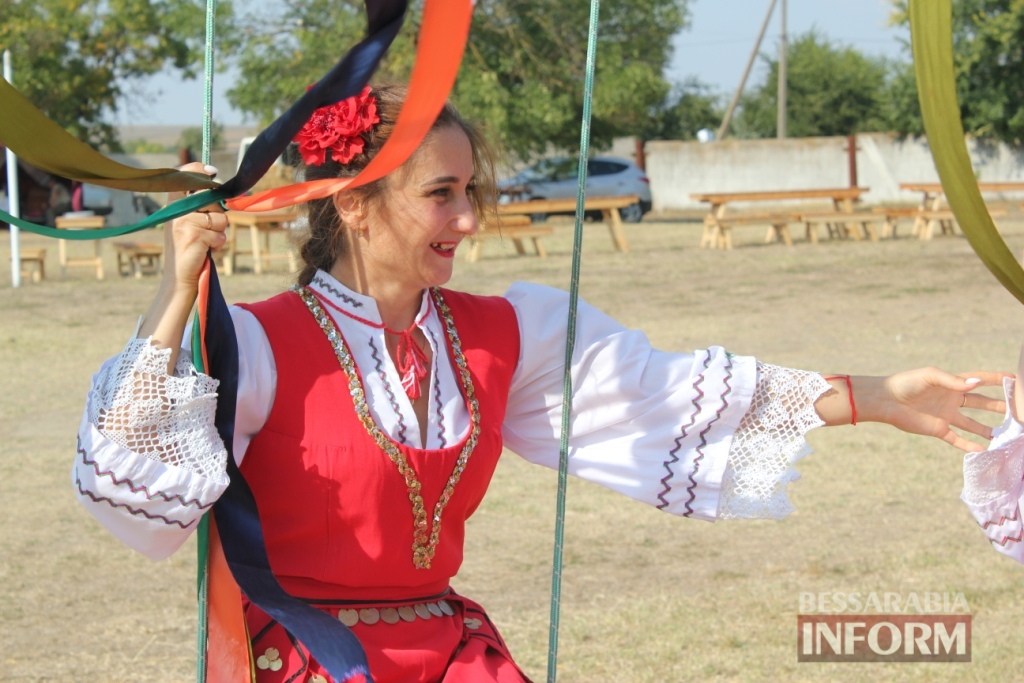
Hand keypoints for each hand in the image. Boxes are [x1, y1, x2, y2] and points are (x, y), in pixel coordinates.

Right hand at [162, 162, 226, 291]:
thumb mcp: (189, 222)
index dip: (200, 170)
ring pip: (221, 219)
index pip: (185, 176)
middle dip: (217, 214)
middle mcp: (177, 210)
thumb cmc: (189, 247)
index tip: (213, 172)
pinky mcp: (196, 236)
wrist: (179, 276)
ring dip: (218, 233)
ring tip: (204, 242)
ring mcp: (185, 222)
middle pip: (213, 199)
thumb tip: (220, 187)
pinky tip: (204, 250)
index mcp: (173, 204)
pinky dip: (217, 245)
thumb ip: (199, 205)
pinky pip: (221, 235)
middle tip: (205, 229)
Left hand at [861, 368, 1007, 451]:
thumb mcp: (930, 376)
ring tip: (1003, 433)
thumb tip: (976, 383)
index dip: (995, 379)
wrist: (886, 401)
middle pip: (980, 403)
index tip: (1014, 379)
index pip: (978, 380)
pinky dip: (969, 444)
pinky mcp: (938, 429)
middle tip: (1016, 410)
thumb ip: (953, 380)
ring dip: (985, 428)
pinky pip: (957, 439)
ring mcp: (946, 415)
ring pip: (972, 423)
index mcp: (951, 384)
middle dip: (997, 405)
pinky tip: (983, 450)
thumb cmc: (906, 383)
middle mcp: (951, 400)